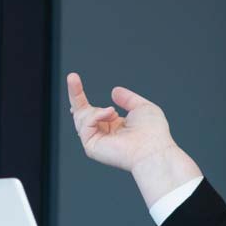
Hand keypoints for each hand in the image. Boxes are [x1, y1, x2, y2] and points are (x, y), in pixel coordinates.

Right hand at [65, 73, 199, 205]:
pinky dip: (96, 115)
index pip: (93, 110)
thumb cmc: (153, 133)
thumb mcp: (141, 107)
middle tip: (72, 76)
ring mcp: (96, 140)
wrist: (152, 148)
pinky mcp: (91, 146)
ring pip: (81, 117)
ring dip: (95, 110)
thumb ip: (127, 98)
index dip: (81, 96)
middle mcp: (104, 133)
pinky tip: (110, 115)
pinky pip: (85, 124)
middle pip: (80, 112)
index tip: (74, 80)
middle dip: (75, 93)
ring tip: (112, 112)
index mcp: (114, 126)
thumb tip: (114, 91)